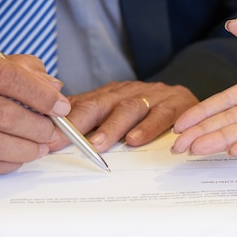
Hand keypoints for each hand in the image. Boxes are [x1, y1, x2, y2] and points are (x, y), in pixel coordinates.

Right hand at [0, 41, 70, 174]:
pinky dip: (10, 162)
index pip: (5, 76)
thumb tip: (54, 88)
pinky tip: (20, 155)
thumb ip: (22, 70)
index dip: (40, 95)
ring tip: (41, 145)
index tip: (61, 106)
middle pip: (2, 114)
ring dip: (27, 148)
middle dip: (38, 126)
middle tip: (54, 130)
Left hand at [51, 80, 197, 152]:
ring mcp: (153, 96)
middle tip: (63, 139)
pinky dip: (147, 128)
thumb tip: (55, 131)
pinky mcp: (176, 104)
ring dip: (111, 127)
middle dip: (79, 121)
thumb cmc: (149, 111)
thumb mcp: (118, 112)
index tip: (46, 137)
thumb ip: (92, 118)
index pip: (83, 104)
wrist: (190, 100)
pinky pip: (161, 115)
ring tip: (97, 144)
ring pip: (128, 108)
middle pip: (101, 103)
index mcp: (112, 94)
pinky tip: (135, 140)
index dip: (63, 121)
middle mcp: (129, 92)